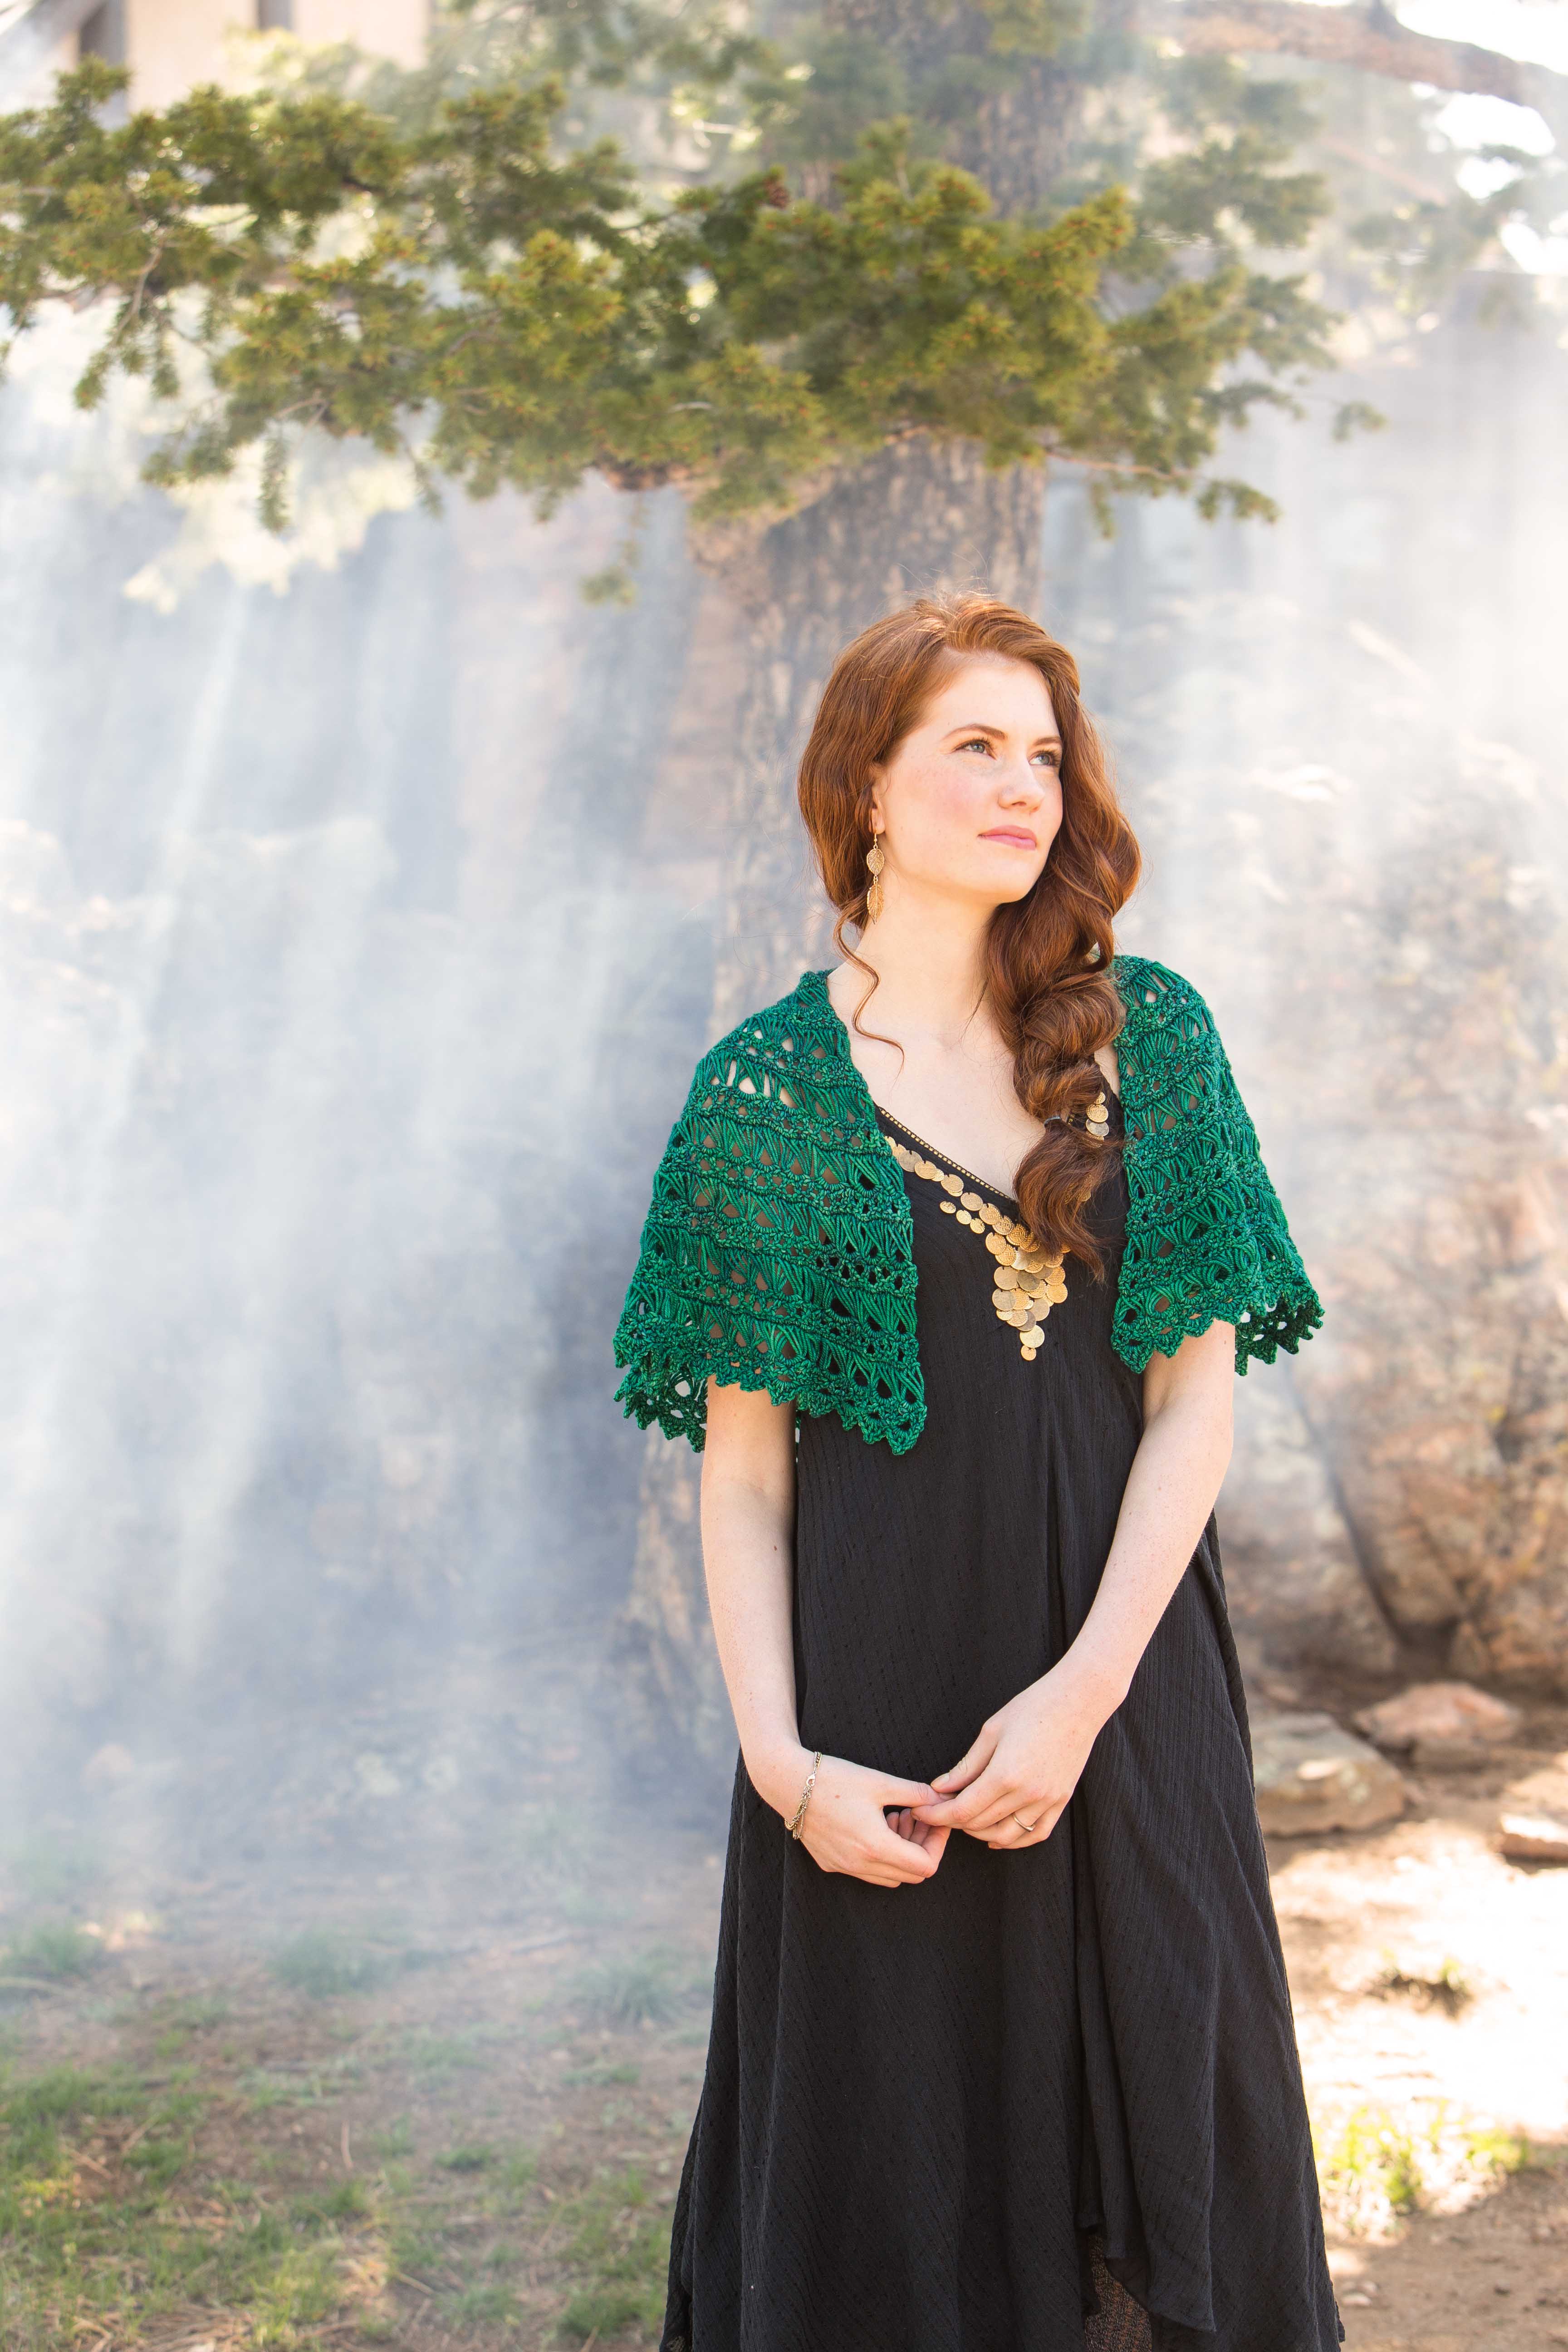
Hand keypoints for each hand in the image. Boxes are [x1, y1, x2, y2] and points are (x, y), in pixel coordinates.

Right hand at [752, 1746, 948, 1886]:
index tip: (937, 1820)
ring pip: (889, 1876)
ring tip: (896, 1816)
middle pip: (911, 1874)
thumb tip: (941, 1799)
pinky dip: (880, 1854)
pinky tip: (875, 1823)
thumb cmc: (834, 1778)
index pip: (926, 1866)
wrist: (788, 1782)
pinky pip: (867, 1871)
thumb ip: (916, 1793)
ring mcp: (843, 1867)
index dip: (938, 1844)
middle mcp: (860, 1865)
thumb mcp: (880, 1782)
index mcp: (876, 1847)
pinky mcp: (830, 1863)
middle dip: (922, 1847)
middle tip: (918, 1816)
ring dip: (901, 1852)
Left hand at [909, 1656, 1117, 1850]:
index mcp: (1004, 1775)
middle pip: (980, 1824)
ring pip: (1006, 1836)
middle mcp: (1027, 1795)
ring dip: (981, 1833)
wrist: (1077, 1702)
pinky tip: (997, 1835)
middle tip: (939, 1811)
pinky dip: (1014, 1840)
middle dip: (954, 1822)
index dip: (937, 1816)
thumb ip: (966, 1766)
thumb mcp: (991, 1732)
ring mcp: (1047, 1801)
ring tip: (966, 1821)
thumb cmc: (1031, 1709)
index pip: (962, 1811)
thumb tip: (940, 1789)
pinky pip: (1035, 1834)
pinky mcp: (1061, 1802)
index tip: (922, 1812)